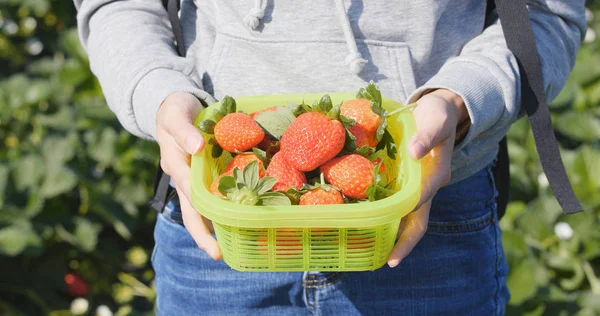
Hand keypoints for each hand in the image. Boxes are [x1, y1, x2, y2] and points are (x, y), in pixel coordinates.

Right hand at [156, 92, 221, 259]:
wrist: (174, 104)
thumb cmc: (176, 108)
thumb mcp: (176, 114)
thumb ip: (184, 130)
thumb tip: (197, 149)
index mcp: (175, 165)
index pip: (189, 193)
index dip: (200, 214)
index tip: (211, 233)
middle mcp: (182, 177)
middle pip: (191, 212)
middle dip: (203, 235)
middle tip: (219, 255)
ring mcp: (190, 178)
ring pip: (200, 208)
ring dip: (213, 227)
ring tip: (230, 245)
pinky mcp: (200, 174)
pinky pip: (209, 195)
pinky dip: (220, 207)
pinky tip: (236, 217)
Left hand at [387, 89, 467, 267]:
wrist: (442, 111)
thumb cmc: (438, 115)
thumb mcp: (436, 119)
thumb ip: (427, 135)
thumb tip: (415, 153)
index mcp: (436, 175)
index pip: (421, 200)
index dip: (408, 218)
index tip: (394, 234)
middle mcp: (428, 186)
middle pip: (418, 221)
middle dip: (405, 243)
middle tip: (389, 262)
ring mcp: (419, 187)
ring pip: (408, 217)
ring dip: (394, 235)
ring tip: (375, 252)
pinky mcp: (409, 182)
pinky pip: (398, 204)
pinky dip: (387, 216)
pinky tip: (370, 223)